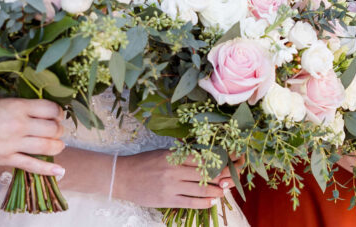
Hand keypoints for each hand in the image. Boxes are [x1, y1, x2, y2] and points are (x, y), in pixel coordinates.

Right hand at [0, 98, 65, 175]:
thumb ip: (17, 105)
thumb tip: (34, 108)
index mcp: (18, 106)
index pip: (50, 109)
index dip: (58, 113)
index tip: (57, 115)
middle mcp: (19, 124)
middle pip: (52, 128)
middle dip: (58, 130)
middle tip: (57, 130)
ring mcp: (13, 143)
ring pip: (47, 146)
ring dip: (57, 146)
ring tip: (58, 145)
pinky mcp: (5, 159)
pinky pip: (32, 165)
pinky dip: (48, 169)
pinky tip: (59, 170)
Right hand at [113, 150, 230, 209]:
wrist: (122, 177)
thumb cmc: (143, 163)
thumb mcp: (163, 154)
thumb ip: (181, 156)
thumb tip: (203, 157)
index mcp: (173, 156)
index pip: (202, 157)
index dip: (219, 159)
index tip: (231, 160)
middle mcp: (174, 171)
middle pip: (206, 173)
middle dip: (223, 175)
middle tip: (233, 177)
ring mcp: (171, 186)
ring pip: (201, 189)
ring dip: (217, 191)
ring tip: (224, 191)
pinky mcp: (167, 200)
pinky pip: (191, 203)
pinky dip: (204, 203)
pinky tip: (213, 201)